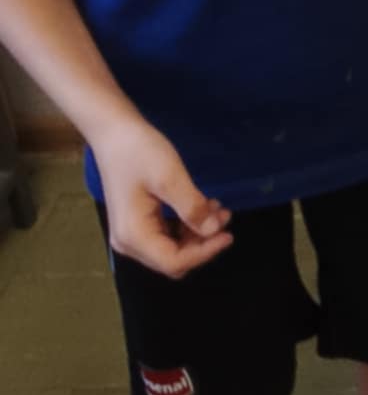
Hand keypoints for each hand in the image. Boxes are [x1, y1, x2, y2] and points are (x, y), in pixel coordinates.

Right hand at [92, 114, 232, 278]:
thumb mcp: (170, 178)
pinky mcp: (136, 222)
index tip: (228, 235)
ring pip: (171, 248)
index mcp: (134, 236)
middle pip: (172, 259)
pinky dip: (186, 225)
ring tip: (216, 208)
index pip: (174, 262)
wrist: (114, 132)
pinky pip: (165, 234)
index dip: (204, 252)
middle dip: (202, 243)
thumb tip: (213, 231)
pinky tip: (201, 206)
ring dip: (196, 233)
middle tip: (223, 216)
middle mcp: (129, 243)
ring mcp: (131, 234)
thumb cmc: (139, 152)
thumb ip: (192, 208)